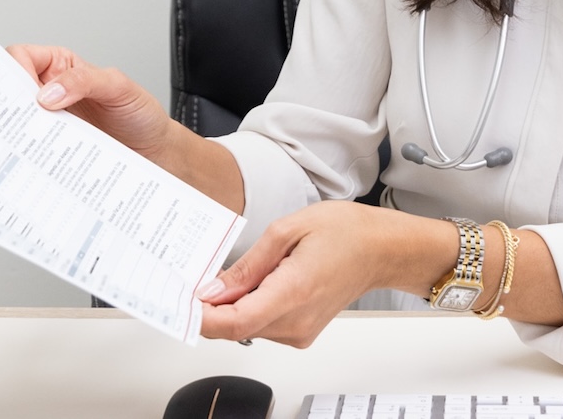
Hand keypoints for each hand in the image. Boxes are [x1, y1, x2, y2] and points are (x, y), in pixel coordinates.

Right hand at [7, 44, 171, 160]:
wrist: (152, 149)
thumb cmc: (139, 113)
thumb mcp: (119, 87)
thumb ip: (86, 81)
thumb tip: (48, 94)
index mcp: (62, 65)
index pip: (23, 55)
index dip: (13, 68)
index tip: (17, 88)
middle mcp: (51, 90)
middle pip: (11, 88)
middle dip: (7, 100)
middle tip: (15, 116)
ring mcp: (49, 119)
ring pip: (16, 119)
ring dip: (17, 127)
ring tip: (27, 137)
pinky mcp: (51, 145)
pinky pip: (30, 145)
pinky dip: (28, 148)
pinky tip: (35, 154)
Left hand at [197, 201, 449, 346]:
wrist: (381, 248)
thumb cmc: (345, 231)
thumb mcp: (290, 228)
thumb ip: (249, 264)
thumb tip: (214, 290)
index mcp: (292, 292)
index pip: (233, 324)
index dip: (201, 317)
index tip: (181, 302)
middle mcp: (296, 322)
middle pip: (236, 326)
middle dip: (217, 303)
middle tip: (209, 272)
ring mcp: (300, 331)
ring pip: (248, 326)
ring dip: (238, 302)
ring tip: (257, 266)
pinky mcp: (301, 332)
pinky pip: (265, 324)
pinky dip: (255, 304)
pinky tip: (268, 278)